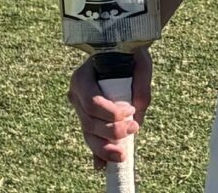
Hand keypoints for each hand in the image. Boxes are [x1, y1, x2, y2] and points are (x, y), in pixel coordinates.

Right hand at [67, 47, 152, 169]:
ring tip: (122, 155)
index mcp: (82, 76)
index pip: (92, 101)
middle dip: (111, 131)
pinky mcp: (86, 118)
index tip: (130, 112)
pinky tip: (103, 166)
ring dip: (105, 147)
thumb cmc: (130, 54)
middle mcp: (76, 93)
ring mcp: (79, 107)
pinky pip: (91, 137)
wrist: (122, 52)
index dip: (110, 113)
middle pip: (89, 121)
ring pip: (88, 133)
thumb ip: (141, 86)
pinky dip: (98, 152)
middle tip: (134, 129)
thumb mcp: (140, 63)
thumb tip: (138, 113)